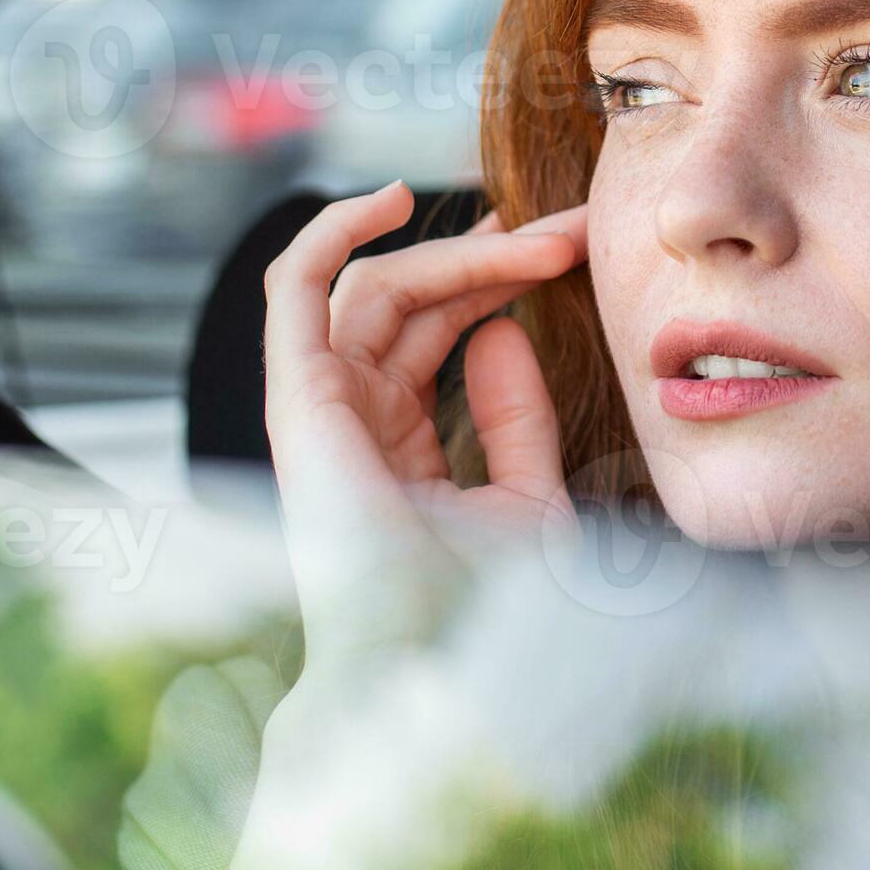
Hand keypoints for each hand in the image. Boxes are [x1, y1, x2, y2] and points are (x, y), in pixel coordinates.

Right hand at [261, 180, 588, 657]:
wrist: (440, 670)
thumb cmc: (483, 613)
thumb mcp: (527, 499)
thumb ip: (518, 417)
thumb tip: (504, 330)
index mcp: (395, 439)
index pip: (438, 330)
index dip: (499, 279)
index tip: (572, 248)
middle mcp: (349, 416)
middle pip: (411, 299)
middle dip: (492, 256)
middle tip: (572, 230)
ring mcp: (318, 406)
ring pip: (373, 286)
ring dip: (456, 252)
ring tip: (534, 236)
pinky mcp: (298, 400)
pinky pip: (296, 288)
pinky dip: (331, 233)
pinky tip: (391, 199)